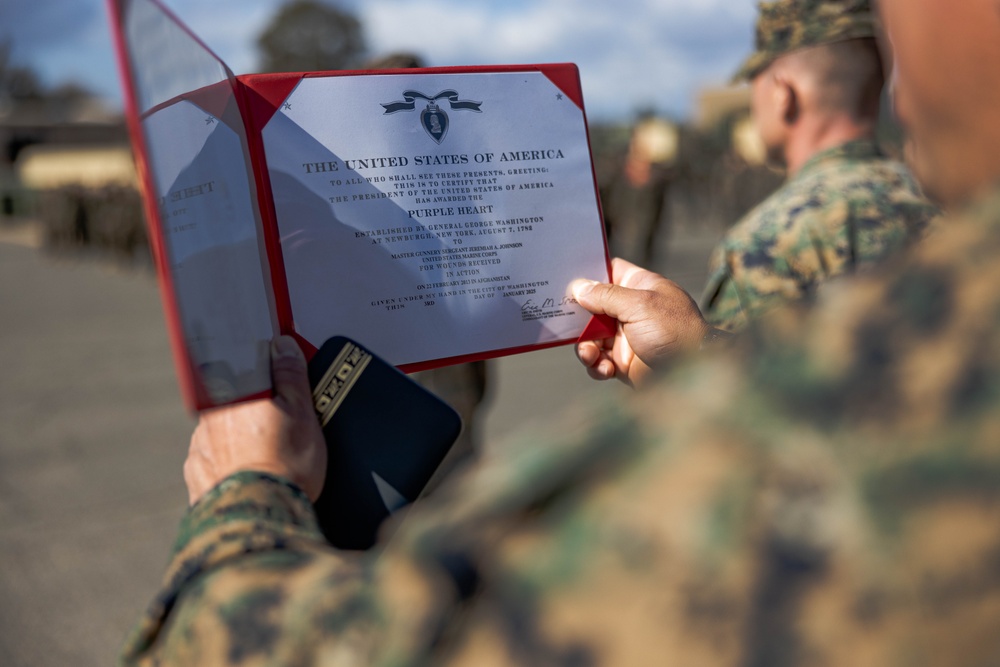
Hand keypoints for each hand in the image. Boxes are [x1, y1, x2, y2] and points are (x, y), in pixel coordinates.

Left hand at [184, 336, 326, 504]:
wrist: (260, 516)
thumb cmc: (284, 464)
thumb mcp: (301, 412)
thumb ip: (290, 375)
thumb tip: (282, 346)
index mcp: (231, 395)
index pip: (246, 372)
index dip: (267, 378)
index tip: (282, 387)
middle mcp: (208, 419)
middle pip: (235, 404)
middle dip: (256, 412)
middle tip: (284, 430)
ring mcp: (199, 450)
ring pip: (223, 435)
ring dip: (241, 441)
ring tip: (271, 459)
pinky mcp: (197, 479)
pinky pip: (216, 464)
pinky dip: (231, 467)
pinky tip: (254, 476)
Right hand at [572, 258, 709, 386]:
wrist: (694, 375)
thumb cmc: (674, 331)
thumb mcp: (639, 305)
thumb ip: (606, 295)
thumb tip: (578, 287)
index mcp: (639, 287)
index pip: (610, 272)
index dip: (588, 274)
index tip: (565, 278)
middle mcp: (631, 310)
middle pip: (592, 308)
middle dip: (578, 318)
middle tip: (564, 323)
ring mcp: (627, 337)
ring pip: (591, 337)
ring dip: (585, 347)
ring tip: (591, 355)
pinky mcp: (624, 363)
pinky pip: (599, 361)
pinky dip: (596, 366)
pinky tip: (606, 370)